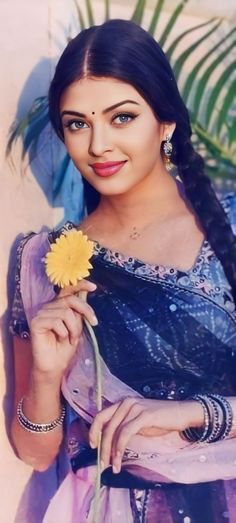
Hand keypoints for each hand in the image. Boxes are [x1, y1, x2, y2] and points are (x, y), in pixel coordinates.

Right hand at [30, 279, 97, 376]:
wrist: (55, 365)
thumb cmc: (65, 347)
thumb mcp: (77, 326)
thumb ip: (79, 311)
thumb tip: (85, 293)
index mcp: (59, 305)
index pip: (67, 289)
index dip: (80, 285)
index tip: (93, 287)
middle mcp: (49, 306)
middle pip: (70, 300)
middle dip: (85, 310)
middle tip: (94, 322)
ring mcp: (41, 313)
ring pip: (66, 313)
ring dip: (73, 329)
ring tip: (70, 338)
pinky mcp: (36, 322)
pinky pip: (56, 322)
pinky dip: (63, 333)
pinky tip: (60, 339)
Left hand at [89, 397, 203, 472]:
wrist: (181, 414)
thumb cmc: (160, 420)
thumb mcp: (138, 423)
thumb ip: (124, 427)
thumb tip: (109, 443)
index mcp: (122, 403)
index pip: (101, 415)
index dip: (93, 431)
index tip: (93, 446)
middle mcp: (125, 402)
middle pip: (105, 424)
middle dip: (101, 446)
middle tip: (101, 463)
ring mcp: (134, 407)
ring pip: (114, 431)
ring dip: (110, 451)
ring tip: (112, 466)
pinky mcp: (143, 415)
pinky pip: (126, 433)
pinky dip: (119, 448)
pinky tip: (119, 459)